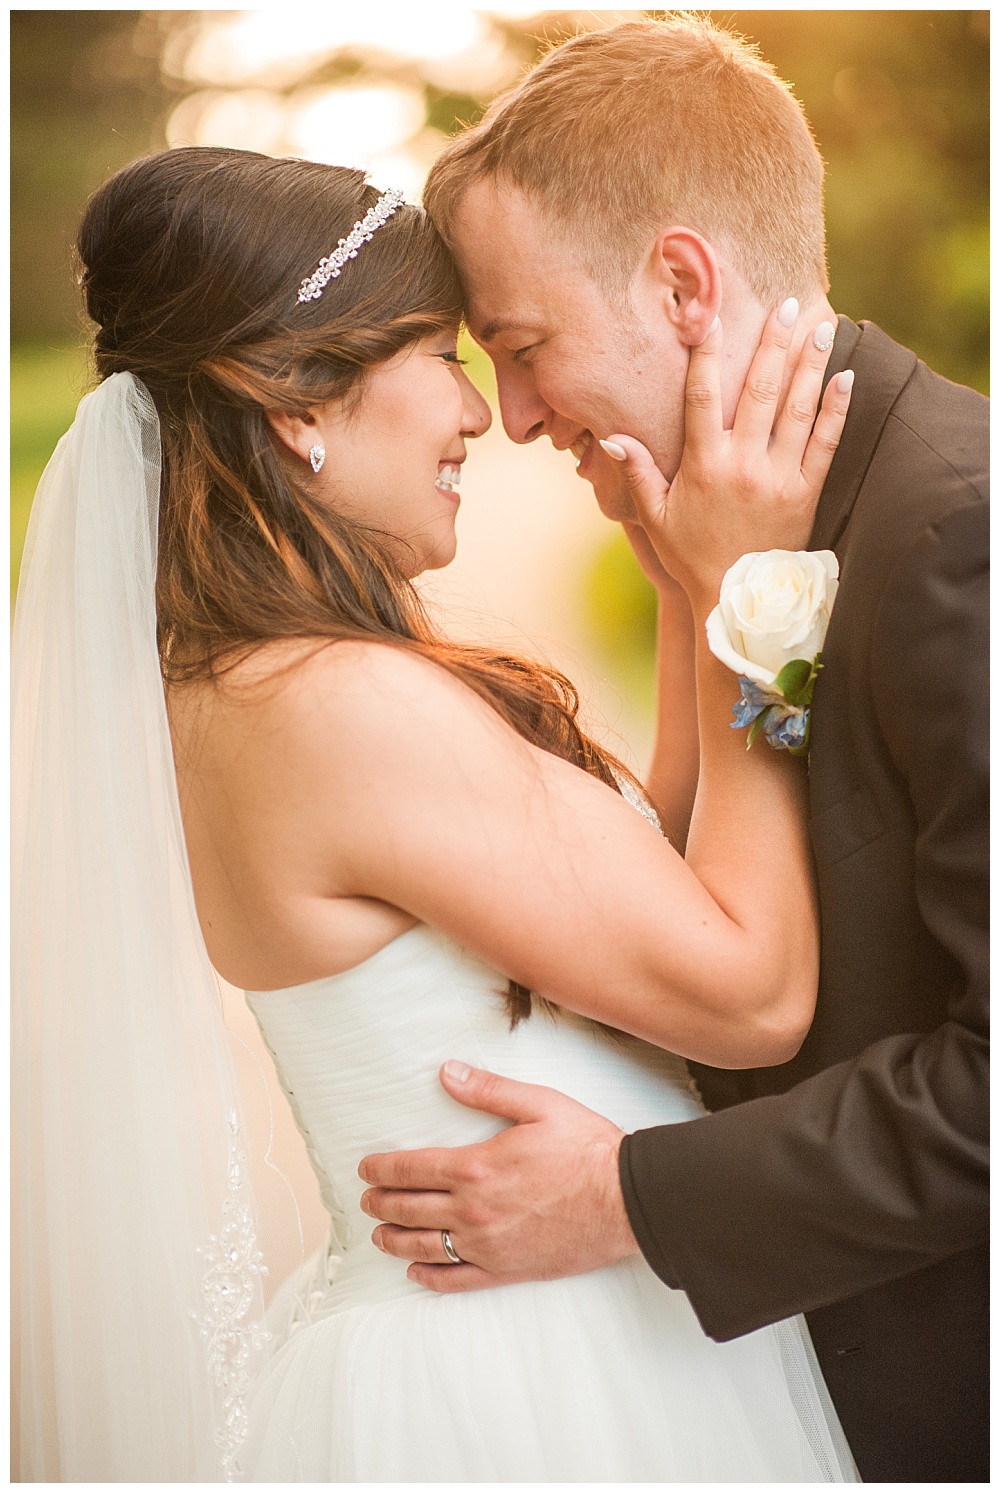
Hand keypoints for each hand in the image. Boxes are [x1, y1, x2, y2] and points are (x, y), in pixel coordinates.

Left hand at [358, 1061, 637, 1292]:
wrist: (625, 1199)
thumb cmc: (585, 1147)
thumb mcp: (538, 1104)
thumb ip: (488, 1090)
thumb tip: (446, 1073)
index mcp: (476, 1166)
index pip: (412, 1168)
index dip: (382, 1169)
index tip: (365, 1169)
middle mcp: (474, 1210)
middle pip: (410, 1209)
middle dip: (381, 1203)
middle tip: (365, 1201)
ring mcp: (488, 1244)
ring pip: (425, 1246)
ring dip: (395, 1240)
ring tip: (378, 1236)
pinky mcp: (508, 1270)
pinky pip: (457, 1280)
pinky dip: (430, 1277)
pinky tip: (416, 1272)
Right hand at [605, 307, 853, 609]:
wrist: (735, 600)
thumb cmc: (690, 556)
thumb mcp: (655, 516)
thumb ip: (637, 471)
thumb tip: (611, 435)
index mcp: (704, 465)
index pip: (703, 397)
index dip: (708, 355)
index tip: (714, 319)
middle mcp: (743, 465)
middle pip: (761, 391)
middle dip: (775, 343)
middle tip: (788, 304)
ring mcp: (778, 478)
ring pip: (798, 410)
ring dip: (811, 364)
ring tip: (823, 326)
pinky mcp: (806, 494)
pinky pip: (826, 444)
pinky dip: (837, 410)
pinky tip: (846, 378)